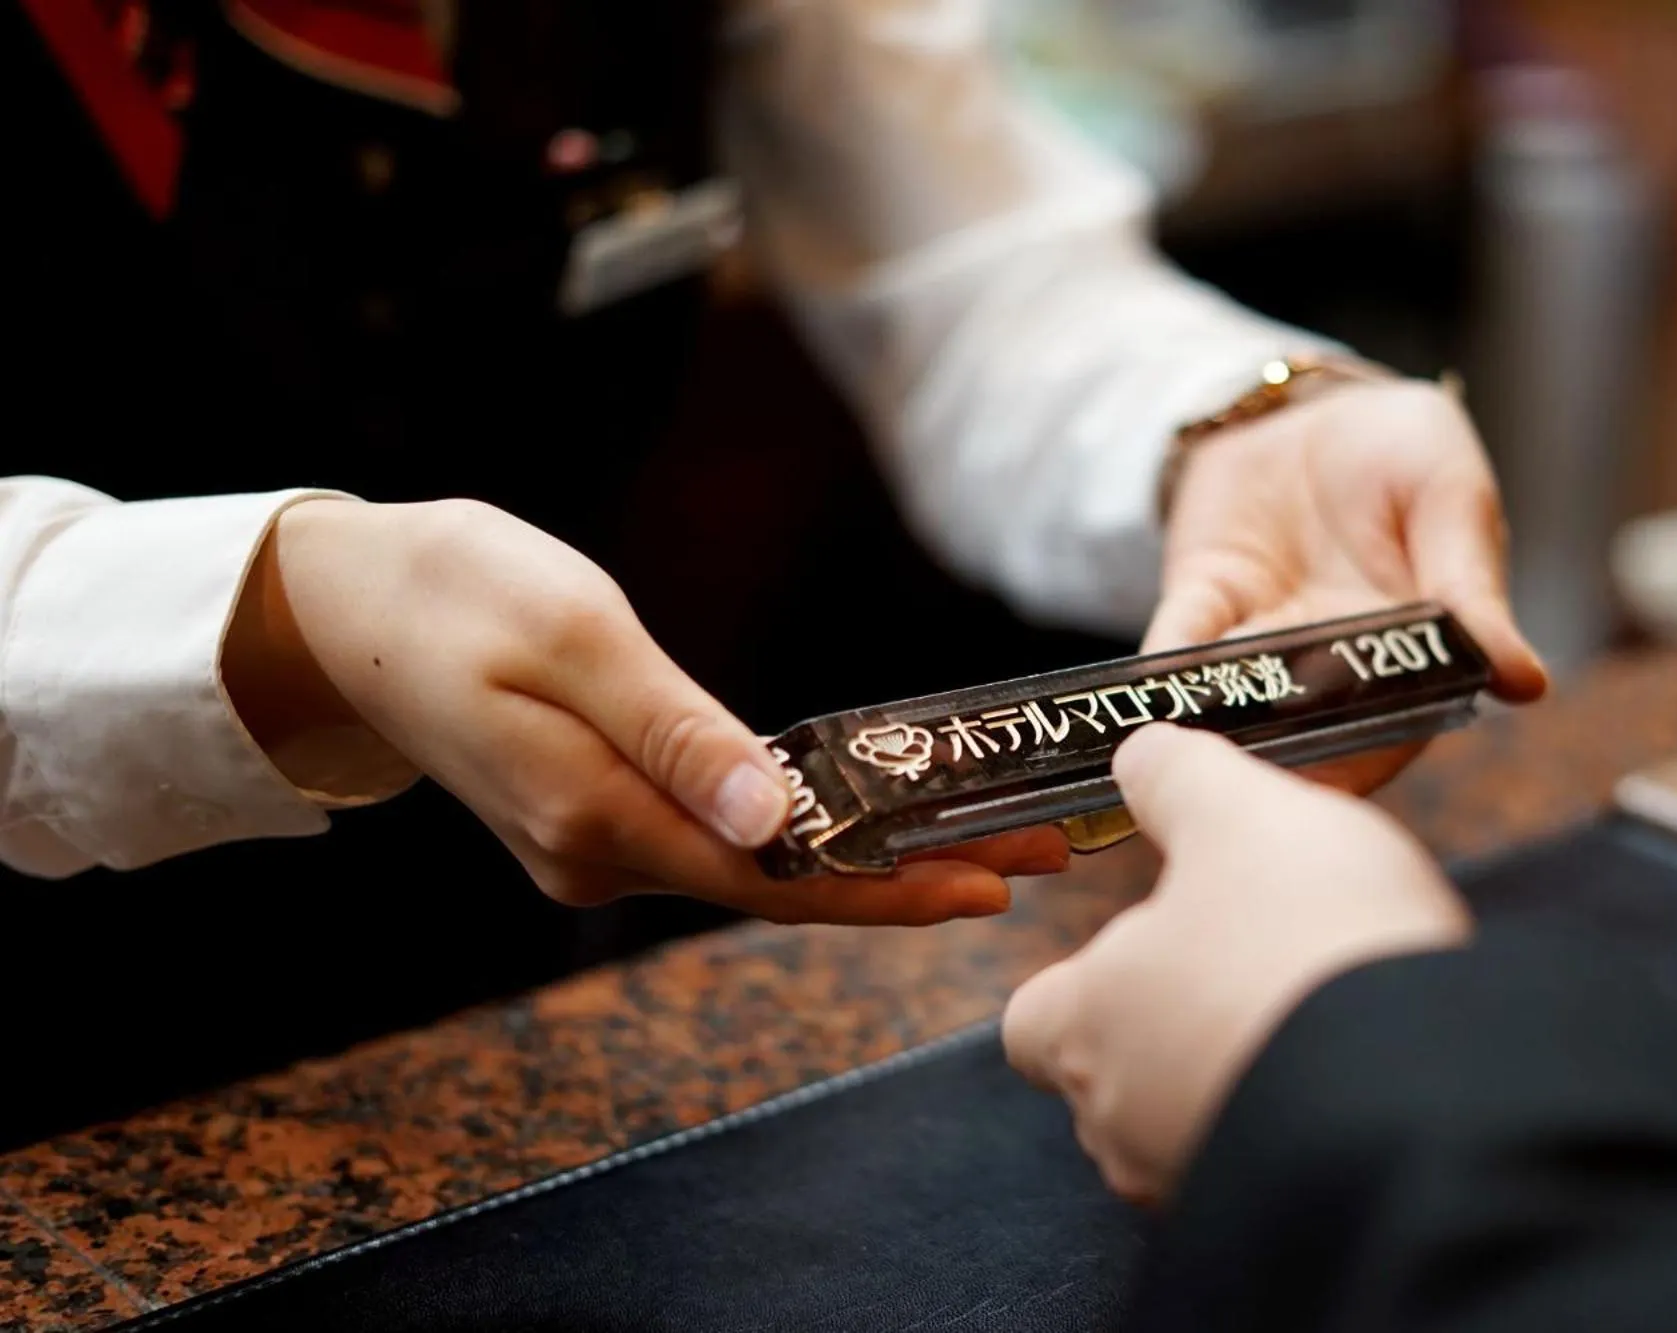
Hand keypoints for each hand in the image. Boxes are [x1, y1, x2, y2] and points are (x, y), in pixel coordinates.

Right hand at [223, 498, 1065, 922]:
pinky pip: (715, 839)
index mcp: (597, 819)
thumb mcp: (573, 640)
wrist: (341, 609)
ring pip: (755, 867)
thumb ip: (676, 733)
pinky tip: (858, 815)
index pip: (776, 878)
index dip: (888, 887)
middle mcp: (599, 857)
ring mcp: (592, 844)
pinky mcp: (591, 816)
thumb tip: (775, 819)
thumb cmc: (453, 596)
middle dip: (906, 878)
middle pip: (782, 885)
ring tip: (975, 832)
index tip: (992, 883)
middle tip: (1030, 856)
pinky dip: (800, 832)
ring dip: (862, 857)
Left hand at [1003, 724, 1467, 1205]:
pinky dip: (1299, 1111)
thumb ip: (1178, 777)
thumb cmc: (1308, 947)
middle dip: (1173, 1018)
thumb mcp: (1242, 816)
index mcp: (1083, 1022)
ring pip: (1190, 1120)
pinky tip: (1357, 1061)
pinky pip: (1268, 1157)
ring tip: (1314, 1006)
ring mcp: (1194, 1181)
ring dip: (1239, 1065)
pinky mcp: (1280, 1216)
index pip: (1030, 1020)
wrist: (1432, 1094)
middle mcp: (1119, 1122)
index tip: (1144, 939)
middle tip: (1250, 957)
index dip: (1081, 977)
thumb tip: (1139, 756)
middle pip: (1113, 1071)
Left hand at [1149, 376, 1548, 792]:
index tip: (1342, 782)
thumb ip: (1471, 586)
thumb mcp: (1452, 498)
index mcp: (1416, 653)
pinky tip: (1148, 698)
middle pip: (1308, 733)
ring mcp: (1264, 639)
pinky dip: (1163, 674)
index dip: (1369, 757)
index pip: (1397, 724)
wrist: (1310, 403)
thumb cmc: (1403, 448)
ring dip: (1212, 731)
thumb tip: (1525, 681)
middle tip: (1250, 794)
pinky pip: (1180, 647)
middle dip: (1278, 762)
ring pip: (1238, 703)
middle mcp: (1334, 665)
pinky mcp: (1204, 603)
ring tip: (1191, 760)